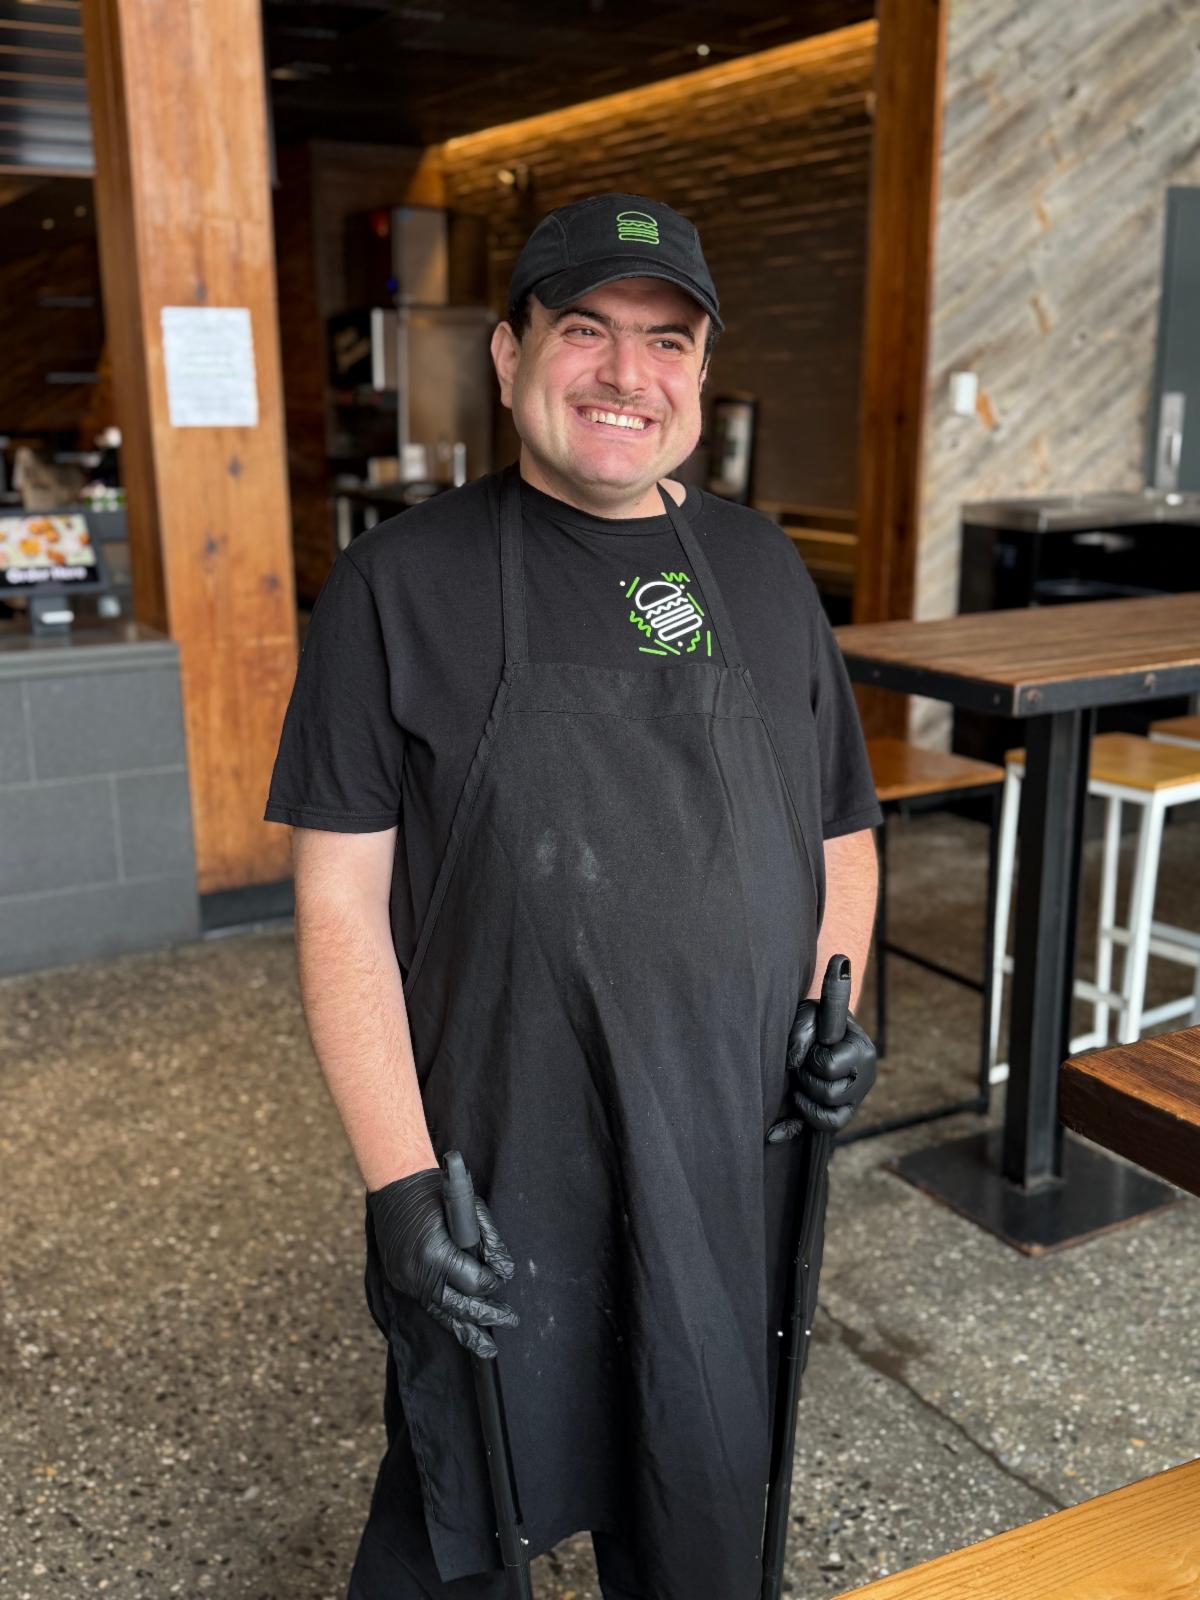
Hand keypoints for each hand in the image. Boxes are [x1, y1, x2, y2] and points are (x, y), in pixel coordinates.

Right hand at [368, 1168, 517, 1358]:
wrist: (395, 1187)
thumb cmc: (435, 1192)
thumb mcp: (469, 1208)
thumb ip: (488, 1240)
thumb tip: (504, 1270)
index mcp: (435, 1254)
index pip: (473, 1283)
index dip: (491, 1283)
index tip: (501, 1278)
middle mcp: (417, 1273)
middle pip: (459, 1306)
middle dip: (486, 1314)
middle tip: (510, 1319)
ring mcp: (406, 1280)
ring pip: (442, 1314)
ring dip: (467, 1330)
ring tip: (489, 1348)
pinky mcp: (401, 1281)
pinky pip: (428, 1306)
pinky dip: (447, 1318)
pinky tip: (463, 1331)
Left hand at [767, 1001, 877, 1139]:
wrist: (823, 1026)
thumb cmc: (817, 1019)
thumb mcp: (809, 1014)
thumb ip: (802, 1032)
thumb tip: (793, 1065)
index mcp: (862, 1050)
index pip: (830, 1066)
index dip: (811, 1058)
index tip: (810, 1046)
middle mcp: (865, 1077)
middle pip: (830, 1094)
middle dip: (806, 1079)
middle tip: (801, 1065)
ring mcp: (856, 1097)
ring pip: (830, 1116)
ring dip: (805, 1098)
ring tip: (800, 1079)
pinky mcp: (844, 1111)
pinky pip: (828, 1128)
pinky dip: (799, 1126)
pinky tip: (775, 1130)